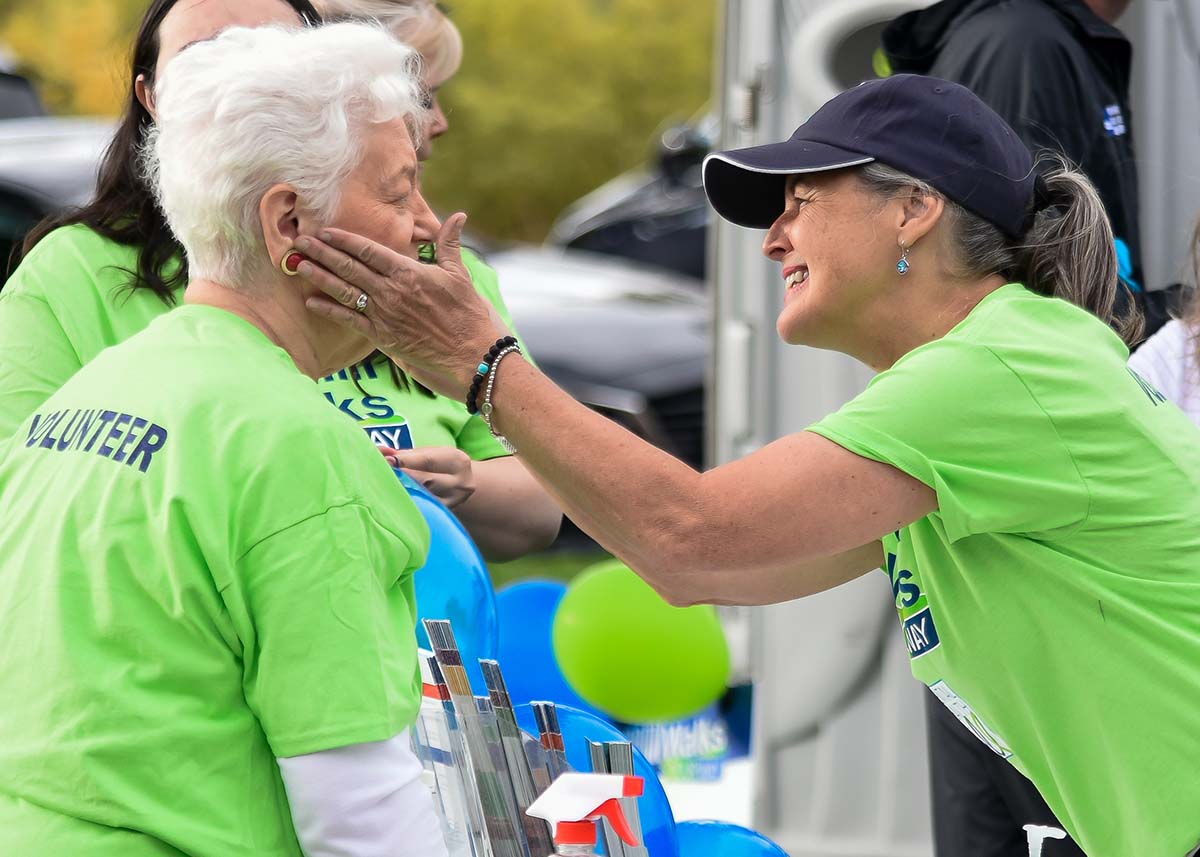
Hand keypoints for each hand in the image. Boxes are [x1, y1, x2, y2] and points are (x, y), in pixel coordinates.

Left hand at [295, 214, 504, 398]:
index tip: (325, 231)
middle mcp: (391, 292)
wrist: (471, 352)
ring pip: (344, 291)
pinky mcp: (383, 337)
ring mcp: (384, 315)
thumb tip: (459, 216)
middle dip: (322, 253)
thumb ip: (450, 244)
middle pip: (349, 267)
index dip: (344, 239)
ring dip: (319, 278)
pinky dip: (330, 311)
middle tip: (298, 242)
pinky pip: (350, 321)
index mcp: (408, 272)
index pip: (368, 250)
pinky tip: (311, 303)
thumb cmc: (468, 313)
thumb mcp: (460, 274)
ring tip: (298, 266)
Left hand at [387, 446, 476, 508]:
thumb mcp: (427, 453)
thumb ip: (404, 453)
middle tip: (379, 475)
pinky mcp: (447, 514)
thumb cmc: (438, 465)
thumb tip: (380, 451)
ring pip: (424, 497)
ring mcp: (455, 501)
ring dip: (402, 492)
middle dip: (401, 477)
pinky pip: (425, 509)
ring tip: (384, 489)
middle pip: (426, 480)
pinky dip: (409, 505)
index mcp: (457, 460)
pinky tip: (395, 502)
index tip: (385, 461)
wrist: (462, 483)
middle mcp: (460, 482)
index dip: (405, 461)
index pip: (427, 460)